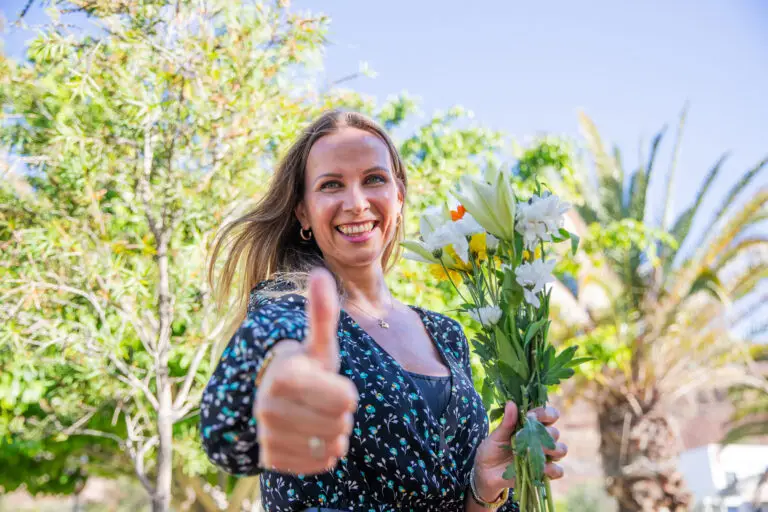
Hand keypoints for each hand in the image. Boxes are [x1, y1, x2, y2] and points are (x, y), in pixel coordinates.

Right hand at [254, 268, 359, 474]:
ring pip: (333, 447)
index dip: (347, 392)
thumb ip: (321, 313)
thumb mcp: (318, 343)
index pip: (346, 399)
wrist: (275, 397)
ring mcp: (268, 435)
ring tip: (317, 417)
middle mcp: (268, 407)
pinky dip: (324, 454)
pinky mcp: (272, 459)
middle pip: (341, 424)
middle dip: (340, 413)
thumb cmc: (306, 366)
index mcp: (285, 376)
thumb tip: (321, 273)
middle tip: (323, 401)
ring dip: (334, 433)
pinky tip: (311, 436)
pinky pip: (321, 465)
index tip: (331, 382)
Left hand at [472, 401, 567, 499]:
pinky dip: (553, 469)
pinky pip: (558, 471)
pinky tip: (542, 468)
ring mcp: (543, 456)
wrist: (486, 472)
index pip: (548, 415)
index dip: (545, 413)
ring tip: (539, 451)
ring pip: (561, 449)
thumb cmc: (492, 449)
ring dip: (554, 449)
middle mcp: (540, 439)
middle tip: (532, 436)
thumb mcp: (497, 435)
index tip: (531, 416)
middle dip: (547, 433)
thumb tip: (511, 403)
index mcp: (531, 426)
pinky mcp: (543, 472)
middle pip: (555, 432)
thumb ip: (507, 422)